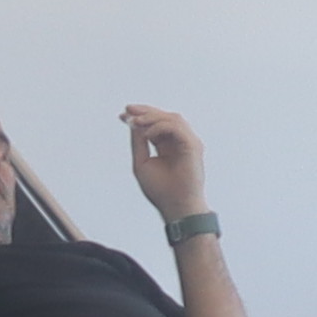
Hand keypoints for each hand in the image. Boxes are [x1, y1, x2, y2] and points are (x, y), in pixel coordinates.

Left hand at [121, 104, 205, 220]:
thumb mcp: (141, 162)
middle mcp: (180, 142)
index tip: (123, 115)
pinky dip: (160, 127)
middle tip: (128, 110)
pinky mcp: (193, 145)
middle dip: (145, 111)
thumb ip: (138, 143)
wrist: (175, 206)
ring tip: (136, 121)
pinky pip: (177, 128)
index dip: (141, 117)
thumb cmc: (161, 189)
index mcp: (168, 146)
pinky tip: (147, 134)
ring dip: (152, 117)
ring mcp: (188, 142)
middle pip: (165, 117)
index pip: (156, 125)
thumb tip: (133, 124)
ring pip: (172, 118)